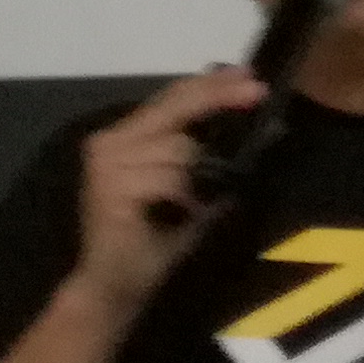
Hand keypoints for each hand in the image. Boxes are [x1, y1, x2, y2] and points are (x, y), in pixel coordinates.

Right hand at [71, 66, 265, 314]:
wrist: (113, 288)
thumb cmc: (153, 240)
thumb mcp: (191, 192)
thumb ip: (208, 160)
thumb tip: (253, 133)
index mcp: (126, 137)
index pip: (172, 98)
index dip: (211, 83)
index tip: (248, 75)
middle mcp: (110, 142)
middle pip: (174, 107)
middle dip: (218, 96)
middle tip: (257, 90)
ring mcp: (107, 165)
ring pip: (178, 147)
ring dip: (198, 173)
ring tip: (190, 204)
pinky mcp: (110, 189)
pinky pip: (168, 179)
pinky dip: (183, 195)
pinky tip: (178, 212)